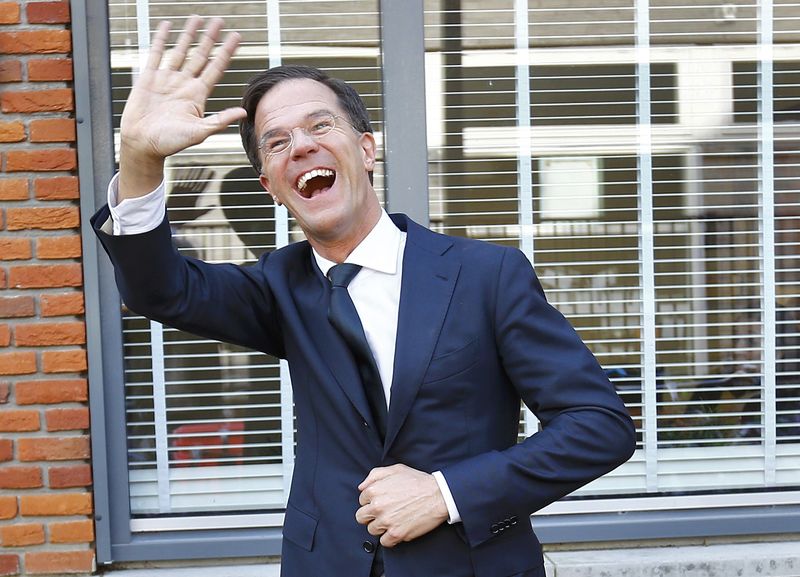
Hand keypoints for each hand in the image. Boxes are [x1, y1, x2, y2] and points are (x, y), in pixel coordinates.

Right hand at [119, 17, 246, 198]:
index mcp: (198, 95)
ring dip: (189, 34)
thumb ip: (220, 120)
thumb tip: (243, 113)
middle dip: (210, 38)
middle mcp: (184, 84)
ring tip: (197, 18)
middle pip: (200, 55)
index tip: (236, 37)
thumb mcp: (199, 132)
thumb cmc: (170, 143)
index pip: (216, 68)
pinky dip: (161, 39)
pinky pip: (156, 54)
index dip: (226, 52)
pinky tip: (167, 26)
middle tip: (219, 21)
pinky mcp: (149, 78)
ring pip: (180, 50)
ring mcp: (167, 79)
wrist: (142, 145)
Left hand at [355, 464, 448, 547]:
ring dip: (381, 527)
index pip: (361, 501)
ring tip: (393, 520)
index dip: (372, 501)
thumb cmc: (418, 481)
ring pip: (372, 530)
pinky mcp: (396, 534)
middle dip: (371, 516)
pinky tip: (398, 528)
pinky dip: (390, 538)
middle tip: (384, 513)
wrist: (438, 495)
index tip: (383, 501)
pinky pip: (384, 542)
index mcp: (374, 490)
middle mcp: (377, 506)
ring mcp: (386, 521)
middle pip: (361, 517)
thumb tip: (361, 487)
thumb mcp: (395, 469)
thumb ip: (374, 475)